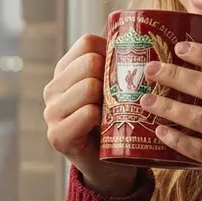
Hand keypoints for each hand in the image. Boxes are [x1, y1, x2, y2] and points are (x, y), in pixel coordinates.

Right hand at [43, 34, 138, 196]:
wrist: (111, 167)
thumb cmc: (118, 122)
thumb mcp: (116, 88)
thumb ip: (120, 63)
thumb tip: (150, 33)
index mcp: (66, 71)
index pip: (88, 42)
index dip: (111, 51)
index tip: (125, 70)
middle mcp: (52, 89)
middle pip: (89, 63)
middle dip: (113, 76)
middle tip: (124, 96)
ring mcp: (51, 112)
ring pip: (88, 87)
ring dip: (109, 99)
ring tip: (116, 112)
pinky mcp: (57, 136)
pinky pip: (87, 113)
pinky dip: (102, 118)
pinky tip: (107, 127)